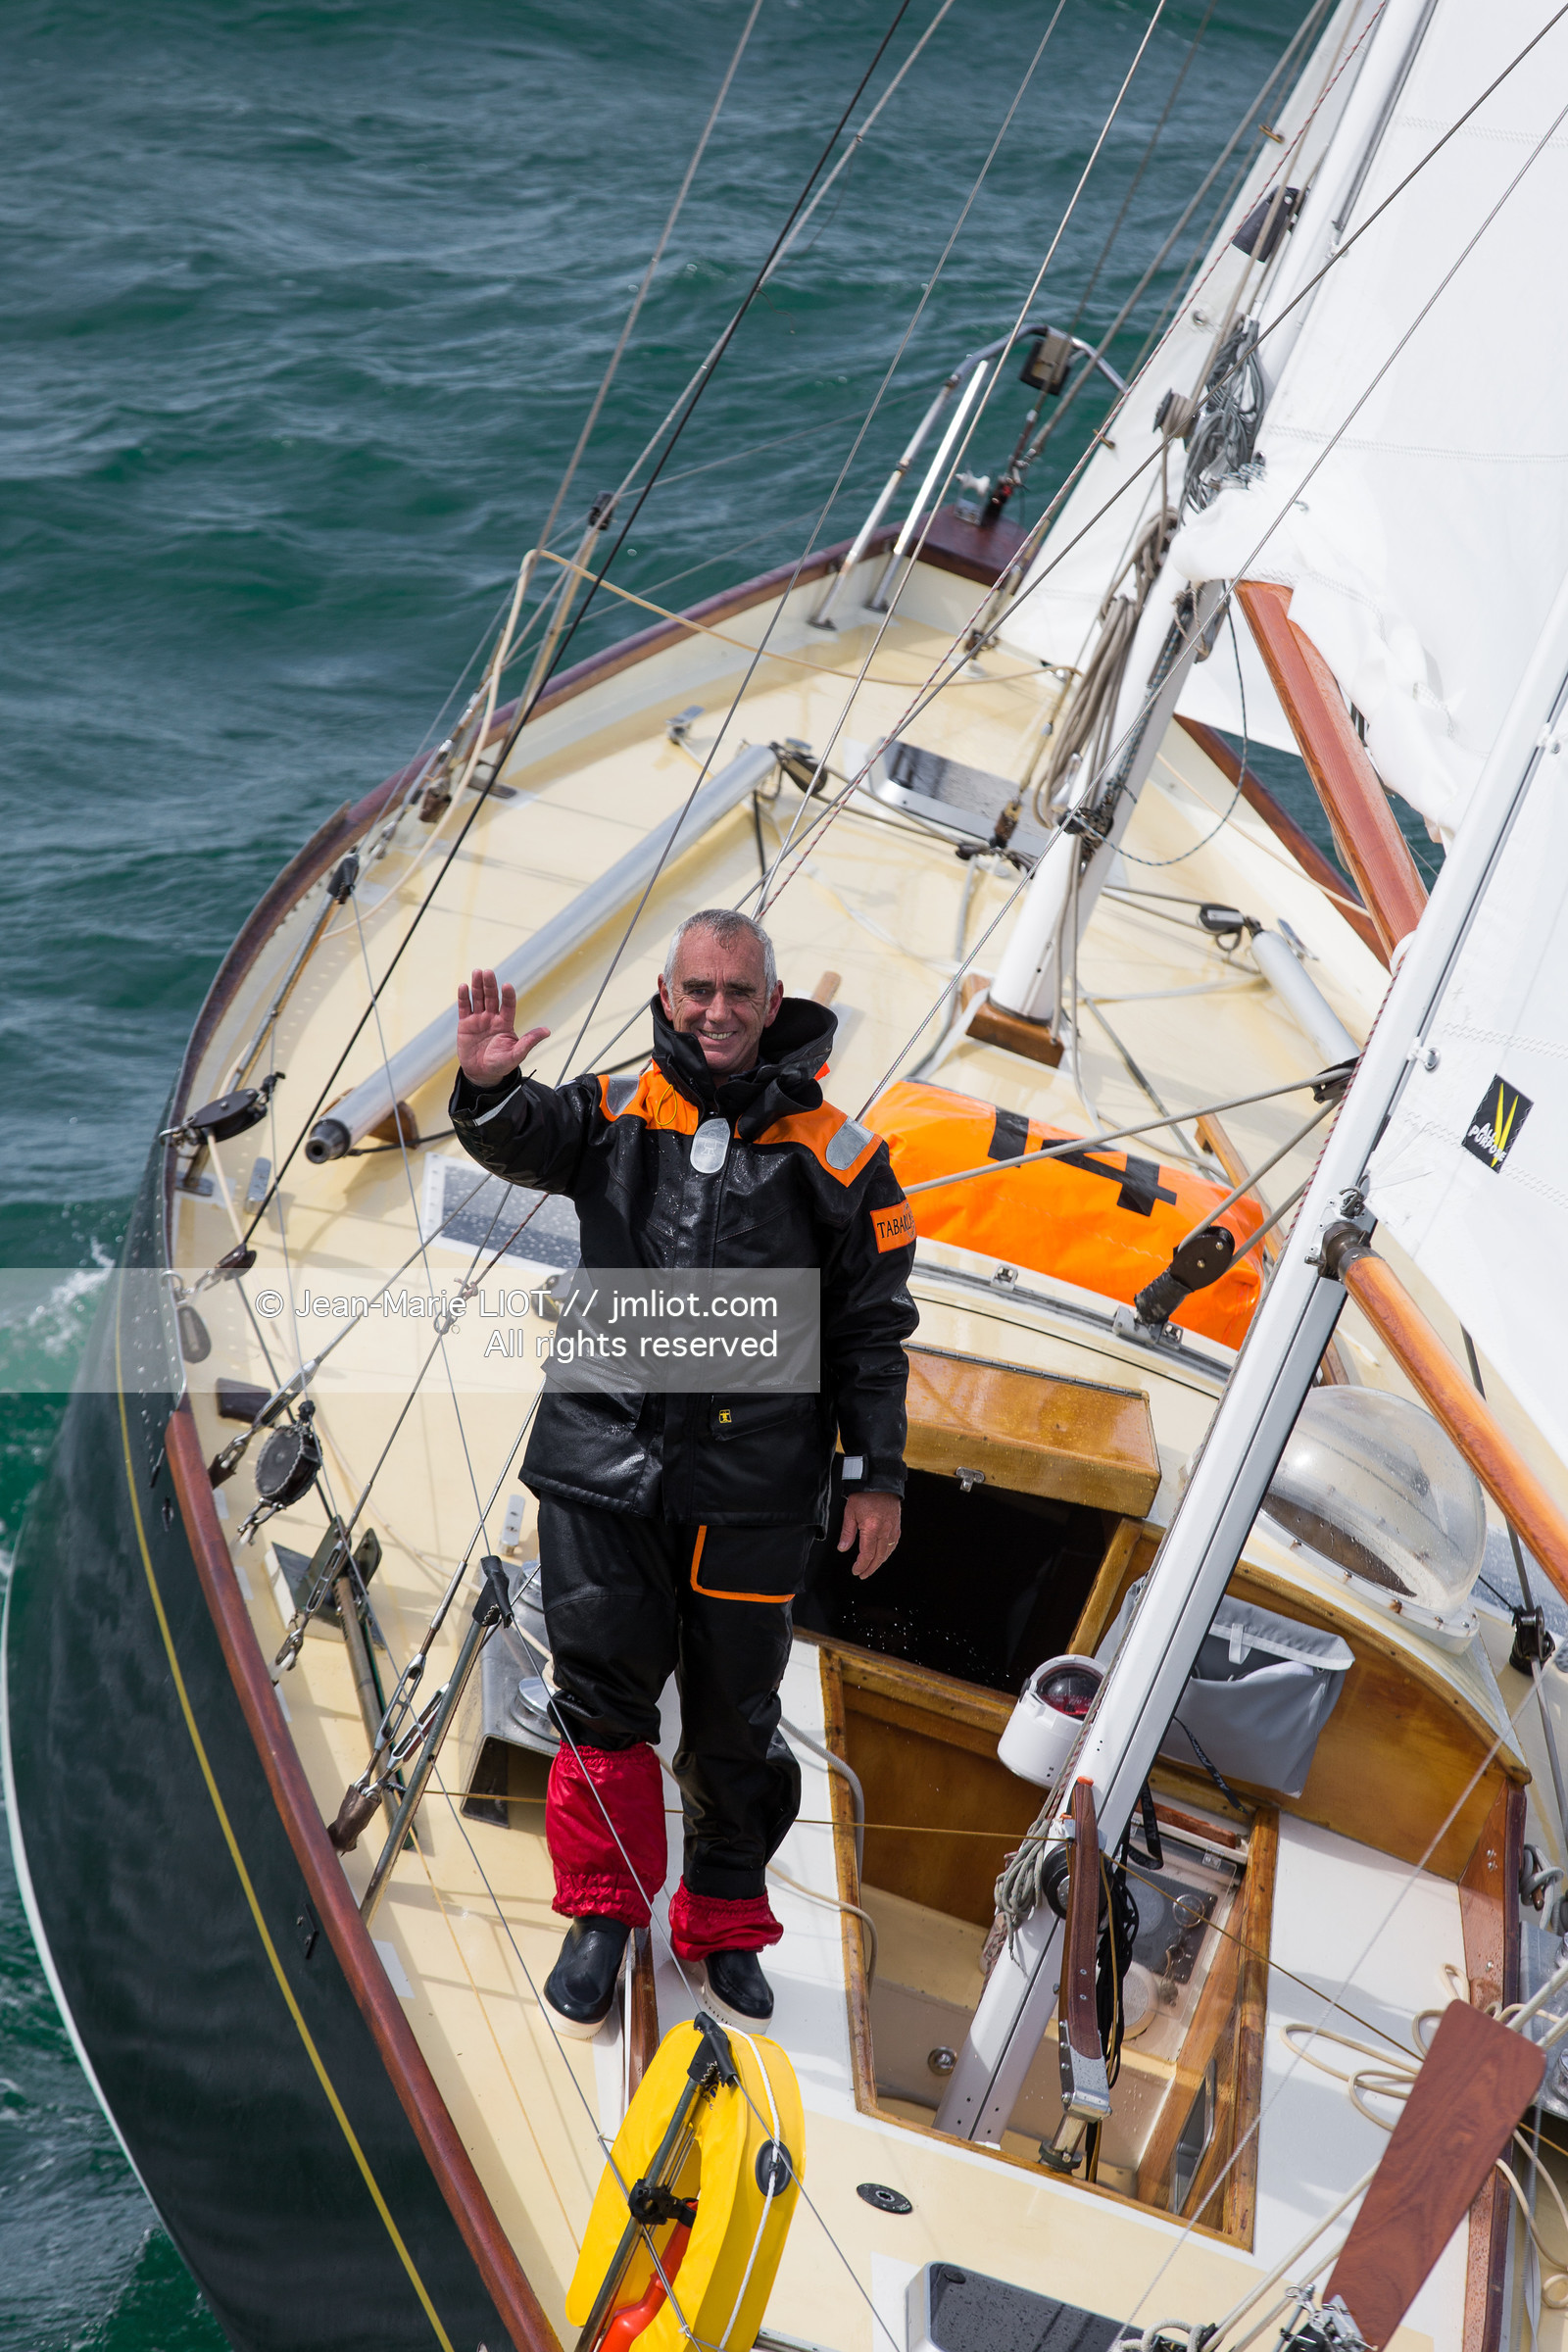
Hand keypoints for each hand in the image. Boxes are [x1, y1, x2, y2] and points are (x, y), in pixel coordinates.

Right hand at [457, 968, 549, 1087]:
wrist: (481, 1074)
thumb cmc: (501, 1064)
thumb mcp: (516, 1054)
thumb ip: (529, 1042)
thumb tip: (547, 1031)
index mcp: (506, 1023)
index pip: (508, 1005)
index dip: (508, 996)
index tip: (507, 986)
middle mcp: (493, 1018)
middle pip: (491, 997)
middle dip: (490, 985)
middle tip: (488, 972)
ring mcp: (479, 1019)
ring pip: (478, 999)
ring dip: (477, 986)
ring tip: (477, 972)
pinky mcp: (465, 1024)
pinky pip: (465, 1008)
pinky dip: (464, 997)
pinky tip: (464, 987)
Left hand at [838, 1491, 900, 1580]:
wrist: (880, 1482)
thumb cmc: (864, 1495)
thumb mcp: (850, 1512)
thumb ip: (847, 1533)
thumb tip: (843, 1548)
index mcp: (871, 1529)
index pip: (867, 1554)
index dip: (861, 1565)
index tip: (856, 1571)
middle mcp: (884, 1531)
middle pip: (878, 1557)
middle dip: (870, 1568)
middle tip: (863, 1574)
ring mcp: (893, 1529)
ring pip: (887, 1552)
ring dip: (879, 1562)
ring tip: (871, 1568)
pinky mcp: (897, 1525)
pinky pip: (893, 1544)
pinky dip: (887, 1553)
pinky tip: (883, 1555)